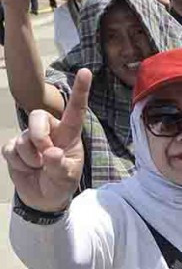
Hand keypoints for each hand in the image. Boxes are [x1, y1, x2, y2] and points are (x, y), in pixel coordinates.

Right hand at [3, 69, 90, 211]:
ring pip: (23, 138)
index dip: (80, 90)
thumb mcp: (66, 177)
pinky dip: (18, 163)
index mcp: (69, 134)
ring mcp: (30, 138)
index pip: (75, 110)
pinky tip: (27, 168)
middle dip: (39, 136)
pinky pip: (10, 150)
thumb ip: (60, 166)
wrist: (44, 197)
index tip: (86, 71)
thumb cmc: (61, 182)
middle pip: (38, 116)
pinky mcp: (14, 148)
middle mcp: (50, 131)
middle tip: (45, 156)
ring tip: (39, 167)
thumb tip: (51, 153)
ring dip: (30, 158)